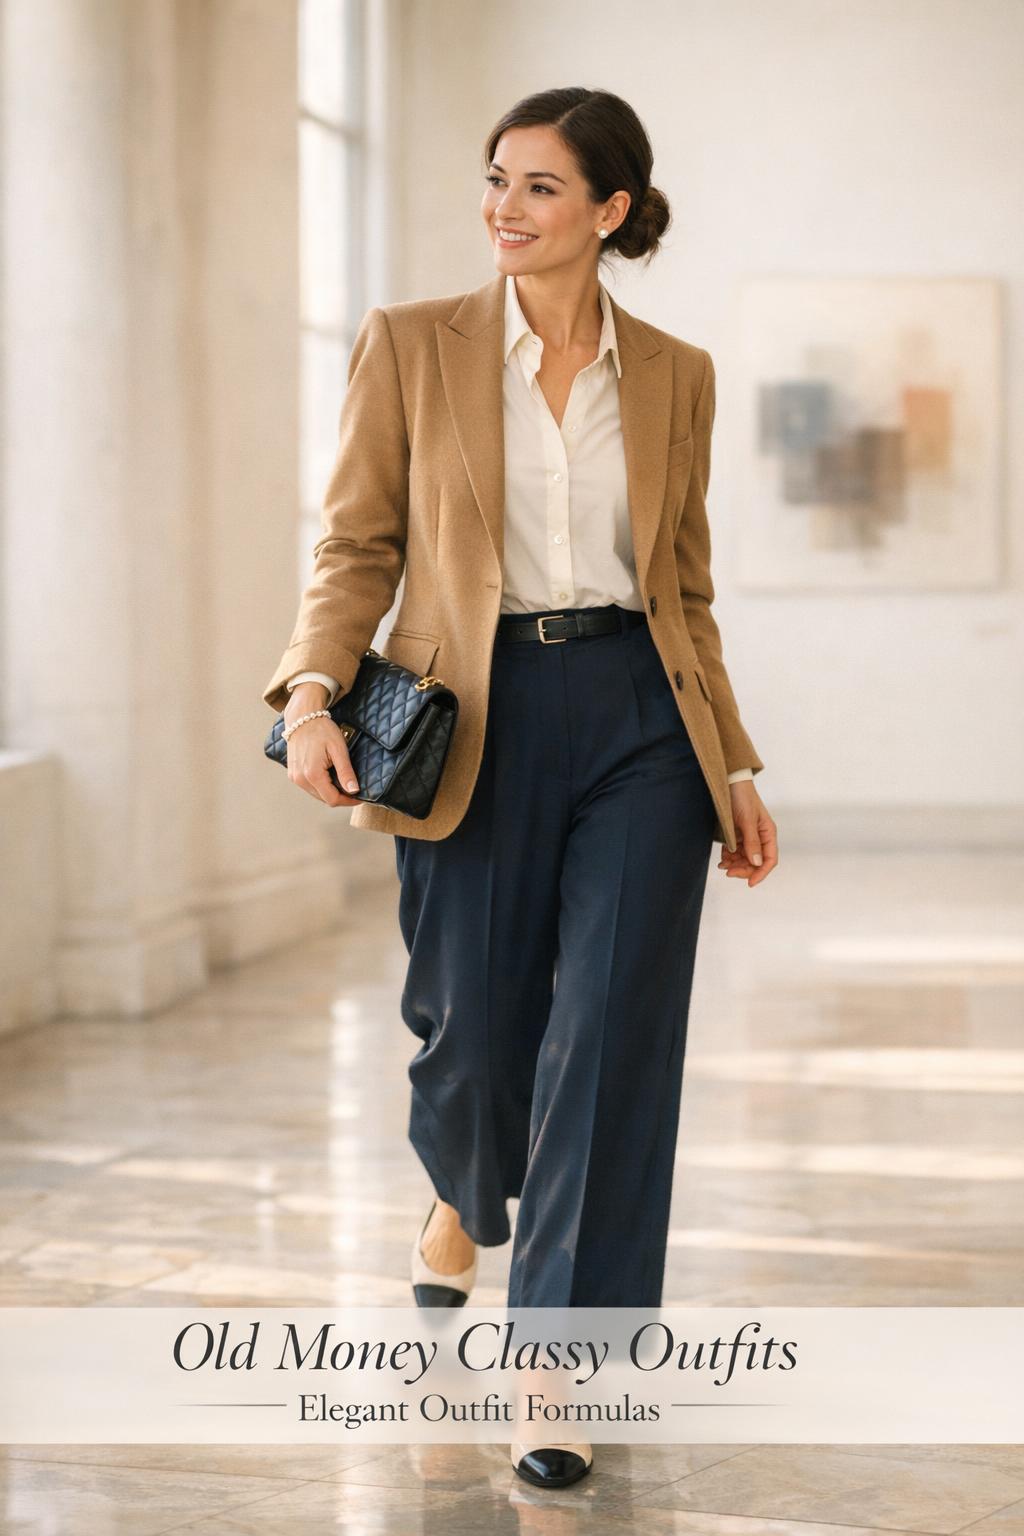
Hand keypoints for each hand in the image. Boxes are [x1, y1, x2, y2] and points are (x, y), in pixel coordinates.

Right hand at [284, 686, 359, 807]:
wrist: (302, 717)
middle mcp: (300, 779)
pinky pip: (309, 786)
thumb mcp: (338, 749)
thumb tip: (354, 790)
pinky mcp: (292, 773)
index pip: (333, 799)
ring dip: (330, 791)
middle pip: (324, 799)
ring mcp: (294, 777)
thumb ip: (345, 772)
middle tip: (353, 789)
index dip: (348, 801)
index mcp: (312, 775)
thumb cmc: (321, 730)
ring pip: (317, 794)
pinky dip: (321, 785)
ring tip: (342, 782)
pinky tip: (329, 776)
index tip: (360, 796)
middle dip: (340, 797)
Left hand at [717, 780, 777, 886]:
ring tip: (723, 865)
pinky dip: (729, 858)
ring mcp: (748, 836)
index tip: (749, 883)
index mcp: (768, 833)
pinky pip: (735, 852)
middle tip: (728, 872)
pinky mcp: (737, 834)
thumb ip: (752, 841)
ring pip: (744, 859)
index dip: (761, 873)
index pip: (769, 859)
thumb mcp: (747, 820)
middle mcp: (760, 837)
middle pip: (756, 862)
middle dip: (744, 869)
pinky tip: (722, 860)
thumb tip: (756, 862)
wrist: (729, 782)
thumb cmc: (742, 797)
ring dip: (735, 865)